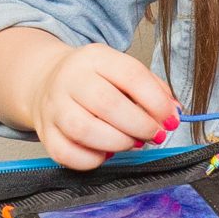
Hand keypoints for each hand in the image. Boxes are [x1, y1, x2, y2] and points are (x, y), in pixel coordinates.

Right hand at [28, 43, 177, 169]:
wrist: (47, 81)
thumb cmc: (95, 81)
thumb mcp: (122, 71)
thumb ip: (153, 90)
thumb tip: (173, 115)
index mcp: (96, 58)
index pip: (131, 75)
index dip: (157, 102)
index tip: (171, 119)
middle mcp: (71, 79)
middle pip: (107, 104)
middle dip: (140, 126)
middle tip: (154, 135)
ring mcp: (54, 107)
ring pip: (83, 130)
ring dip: (118, 143)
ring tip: (132, 143)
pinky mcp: (45, 133)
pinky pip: (66, 153)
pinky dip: (92, 159)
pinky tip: (106, 153)